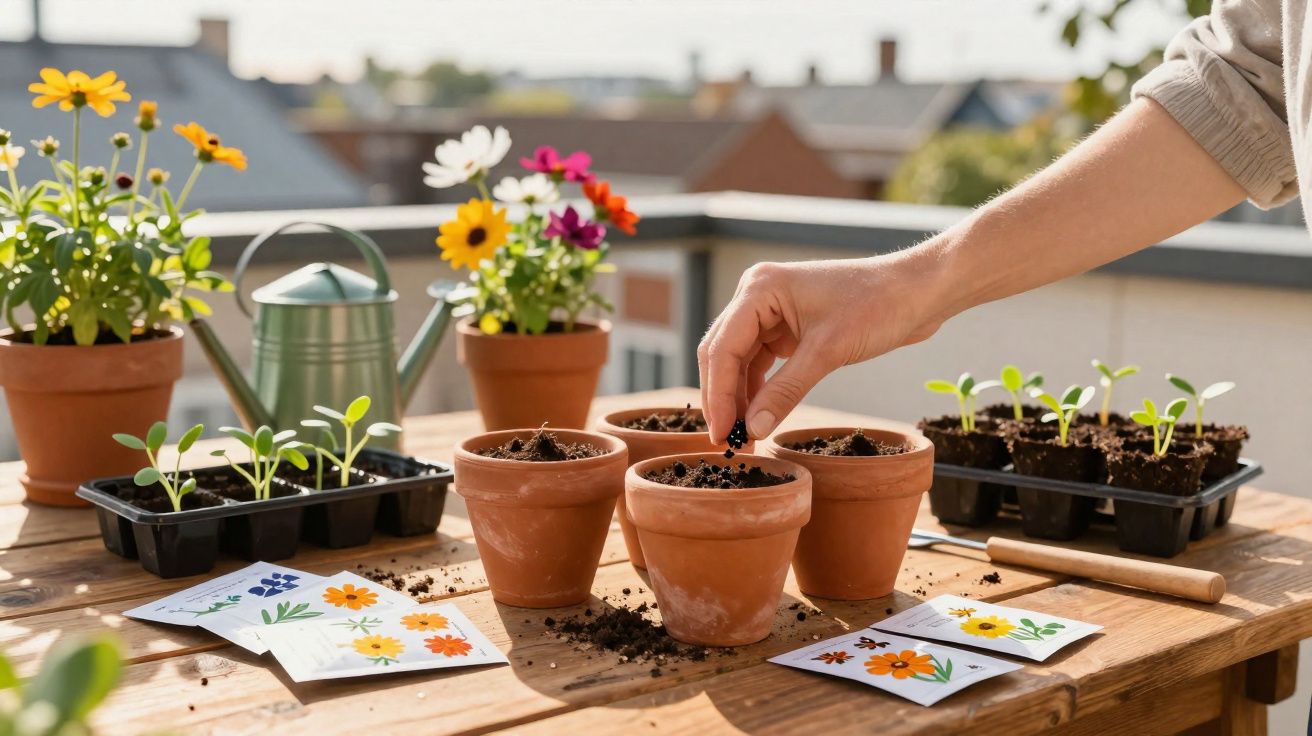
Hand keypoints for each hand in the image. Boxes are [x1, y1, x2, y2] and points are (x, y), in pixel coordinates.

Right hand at [697, 254, 946, 441]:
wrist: (917, 292)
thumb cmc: (877, 306)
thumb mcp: (828, 352)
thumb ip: (785, 391)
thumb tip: (753, 428)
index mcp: (759, 288)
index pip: (722, 348)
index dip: (718, 395)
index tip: (721, 434)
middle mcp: (757, 294)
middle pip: (722, 353)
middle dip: (723, 397)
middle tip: (726, 441)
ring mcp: (771, 310)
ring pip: (738, 360)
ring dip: (739, 396)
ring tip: (743, 435)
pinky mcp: (787, 326)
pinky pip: (760, 361)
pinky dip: (758, 389)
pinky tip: (759, 415)